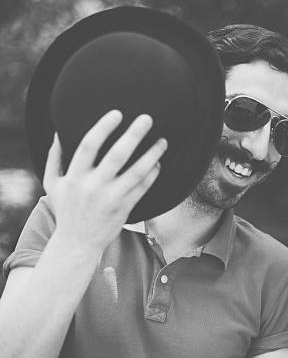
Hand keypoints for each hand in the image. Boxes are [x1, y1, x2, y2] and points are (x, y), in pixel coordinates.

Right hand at [43, 110, 166, 252]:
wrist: (77, 243)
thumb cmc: (66, 209)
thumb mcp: (53, 185)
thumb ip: (54, 158)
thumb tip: (57, 132)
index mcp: (75, 177)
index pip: (89, 145)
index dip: (104, 128)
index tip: (117, 113)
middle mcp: (94, 187)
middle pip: (117, 155)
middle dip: (134, 134)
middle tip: (148, 118)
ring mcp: (112, 198)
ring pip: (137, 172)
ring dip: (152, 154)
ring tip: (163, 141)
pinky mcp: (125, 208)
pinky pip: (143, 187)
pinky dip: (153, 173)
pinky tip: (158, 162)